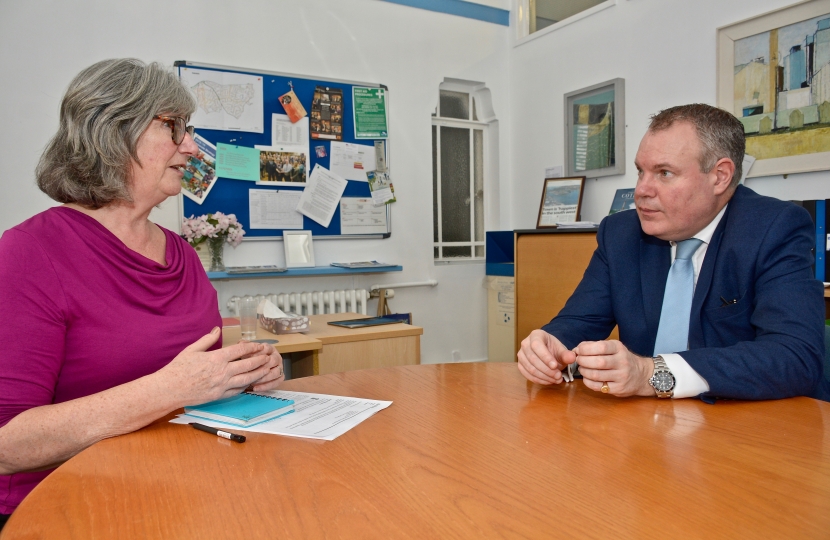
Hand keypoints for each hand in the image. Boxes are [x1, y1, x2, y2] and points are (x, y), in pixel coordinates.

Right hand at [158, 327, 273, 405]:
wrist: (169, 389)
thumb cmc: (178, 368)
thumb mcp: (192, 349)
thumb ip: (208, 339)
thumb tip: (217, 329)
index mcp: (217, 358)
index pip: (241, 350)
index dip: (253, 347)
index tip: (260, 346)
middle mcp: (223, 372)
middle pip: (248, 365)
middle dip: (260, 360)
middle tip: (268, 357)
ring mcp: (222, 385)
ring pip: (246, 379)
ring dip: (258, 373)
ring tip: (266, 369)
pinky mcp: (219, 396)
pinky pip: (237, 391)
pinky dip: (245, 386)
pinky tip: (250, 383)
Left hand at [243, 341, 284, 391]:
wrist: (249, 371)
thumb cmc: (247, 360)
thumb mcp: (244, 352)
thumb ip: (243, 347)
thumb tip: (241, 342)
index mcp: (269, 348)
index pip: (266, 349)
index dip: (257, 354)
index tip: (246, 359)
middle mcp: (276, 357)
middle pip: (273, 361)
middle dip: (262, 368)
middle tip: (250, 373)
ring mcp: (280, 367)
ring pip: (276, 373)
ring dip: (264, 378)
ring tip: (252, 382)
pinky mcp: (280, 377)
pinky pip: (277, 382)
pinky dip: (267, 386)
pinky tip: (255, 388)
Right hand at [517, 330, 576, 384]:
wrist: (548, 353)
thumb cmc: (554, 350)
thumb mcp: (561, 350)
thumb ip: (566, 354)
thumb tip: (572, 358)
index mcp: (535, 335)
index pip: (537, 346)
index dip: (545, 357)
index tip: (555, 366)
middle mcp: (525, 343)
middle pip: (532, 359)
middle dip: (546, 370)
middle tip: (558, 376)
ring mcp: (521, 355)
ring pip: (530, 368)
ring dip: (544, 376)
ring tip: (556, 379)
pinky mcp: (520, 365)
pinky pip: (527, 375)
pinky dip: (539, 380)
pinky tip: (548, 381)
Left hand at [572, 340, 654, 396]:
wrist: (641, 375)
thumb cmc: (622, 359)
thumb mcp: (613, 348)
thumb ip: (594, 346)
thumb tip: (576, 349)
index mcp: (619, 348)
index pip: (601, 347)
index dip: (586, 349)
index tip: (579, 351)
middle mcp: (622, 362)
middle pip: (598, 362)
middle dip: (583, 361)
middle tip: (578, 360)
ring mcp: (621, 376)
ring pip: (596, 375)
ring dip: (584, 371)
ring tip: (582, 369)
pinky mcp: (619, 388)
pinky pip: (598, 386)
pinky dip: (588, 382)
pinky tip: (587, 378)